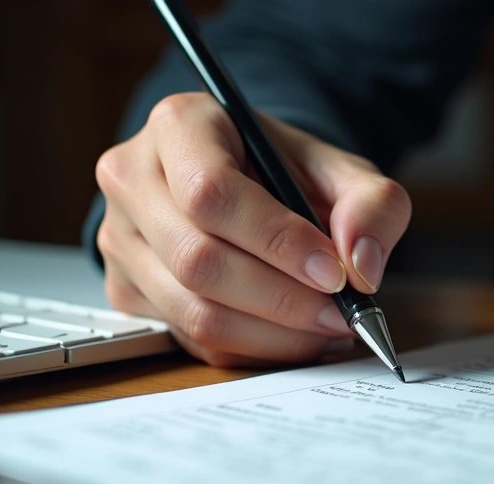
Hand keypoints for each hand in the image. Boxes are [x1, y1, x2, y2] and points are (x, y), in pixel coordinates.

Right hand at [95, 93, 409, 365]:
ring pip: (192, 312)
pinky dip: (253, 349)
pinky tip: (295, 336)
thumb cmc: (290, 174)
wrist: (256, 186)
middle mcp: (133, 177)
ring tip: (327, 328)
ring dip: (273, 334)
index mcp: (180, 125)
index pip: (211, 193)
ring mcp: (120, 237)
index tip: (334, 273)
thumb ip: (372, 205)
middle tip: (341, 314)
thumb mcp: (345, 172)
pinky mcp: (125, 289)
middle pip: (197, 260)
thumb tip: (362, 265)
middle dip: (282, 300)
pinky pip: (190, 340)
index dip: (276, 241)